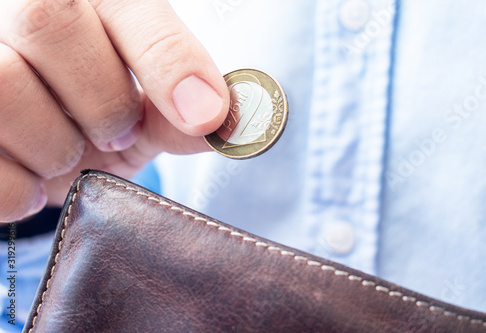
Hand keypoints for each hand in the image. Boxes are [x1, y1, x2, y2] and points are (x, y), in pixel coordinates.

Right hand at [0, 0, 228, 221]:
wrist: (37, 142)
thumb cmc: (97, 114)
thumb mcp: (146, 113)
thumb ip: (180, 113)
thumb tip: (227, 123)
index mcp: (90, 1)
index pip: (128, 8)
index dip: (169, 61)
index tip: (206, 116)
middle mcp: (20, 10)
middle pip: (50, 21)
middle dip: (101, 100)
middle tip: (116, 132)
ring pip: (3, 84)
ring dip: (55, 145)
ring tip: (69, 154)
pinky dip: (17, 188)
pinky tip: (33, 182)